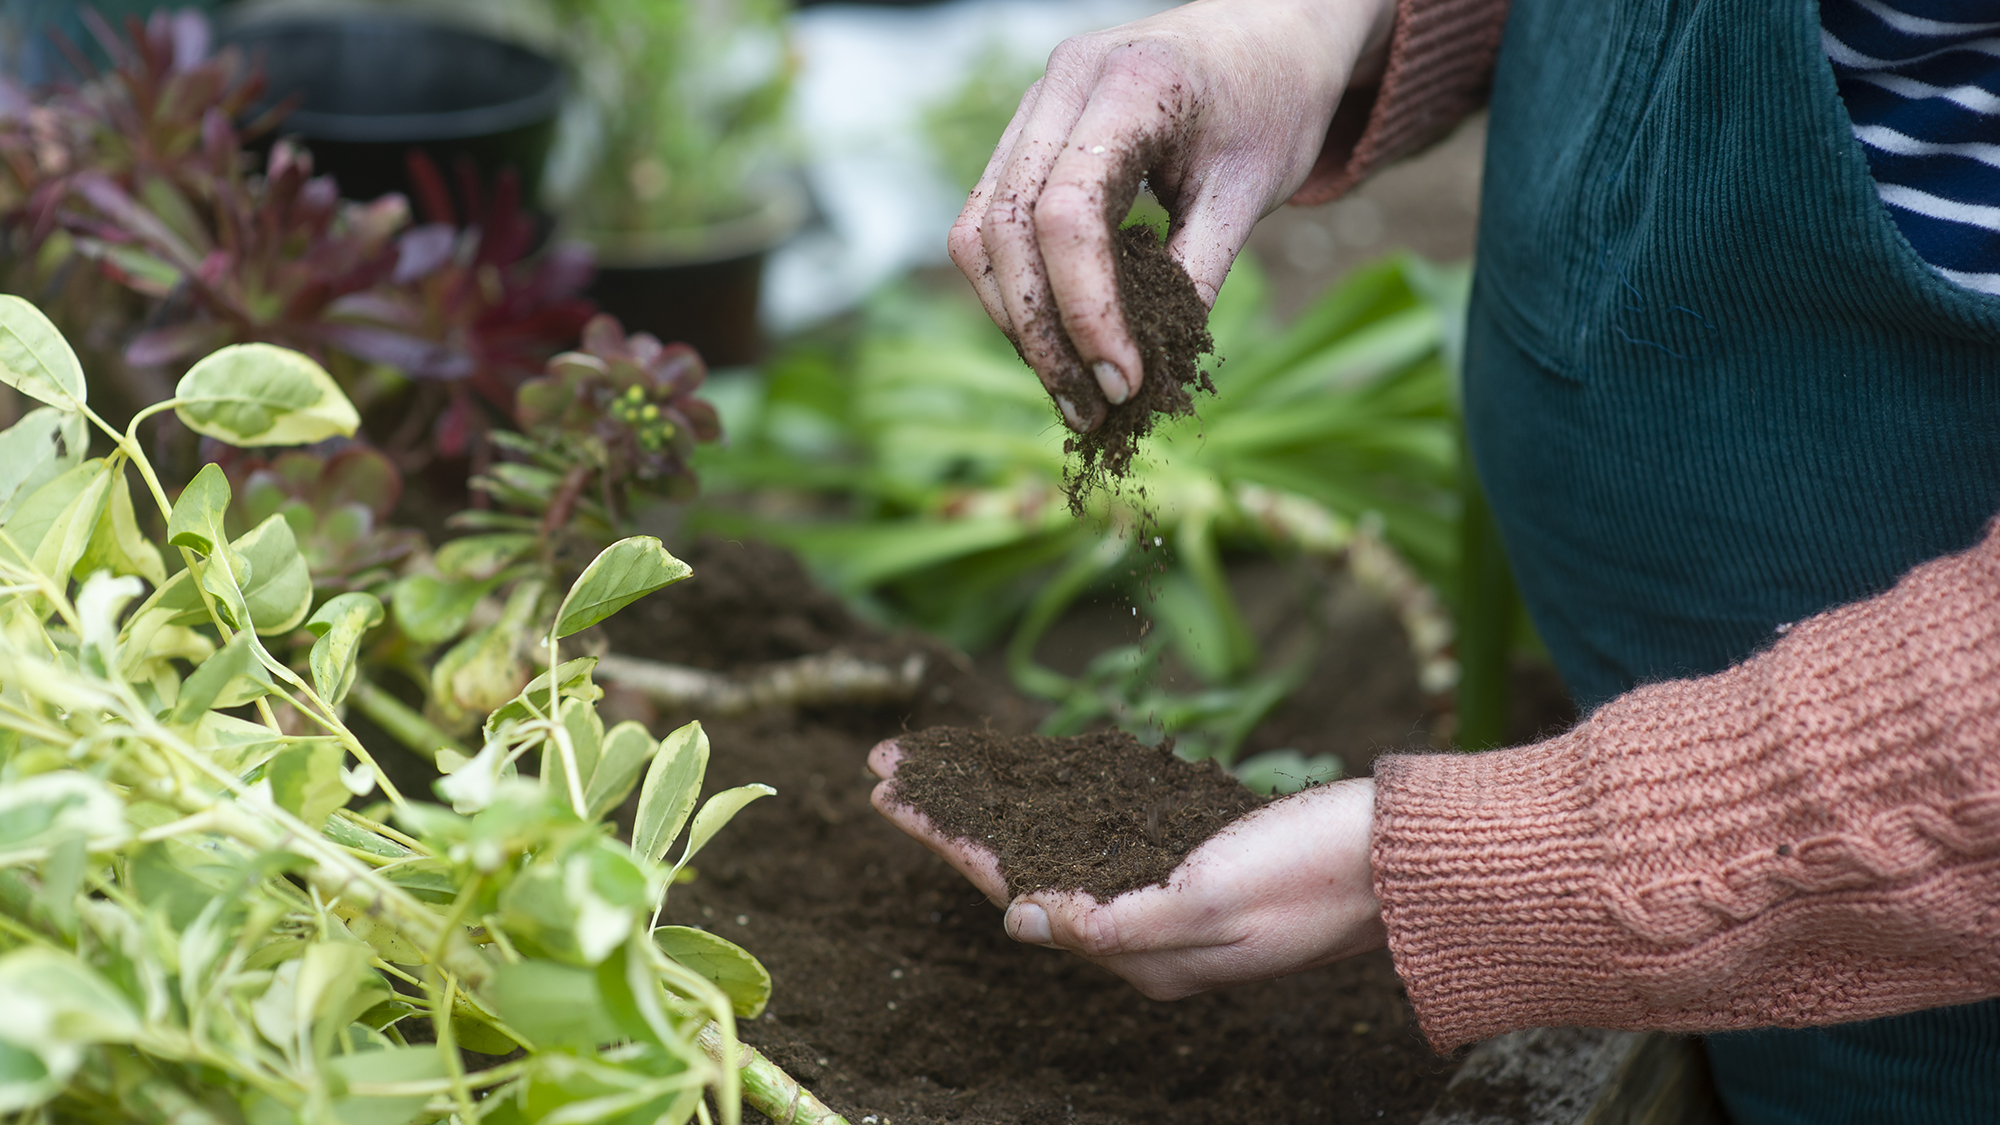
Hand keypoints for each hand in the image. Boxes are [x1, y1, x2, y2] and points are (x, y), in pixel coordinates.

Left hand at [867, 739, 1385, 999]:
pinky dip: (1058, 802)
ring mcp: (1171, 897)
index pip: (1012, 887)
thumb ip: (1111, 919)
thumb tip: (1016, 922)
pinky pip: (1105, 831)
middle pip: (1020, 864)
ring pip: (1056, 844)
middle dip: (953, 815)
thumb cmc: (1317, 875)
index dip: (946, 835)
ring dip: (996, 804)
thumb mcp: (1210, 903)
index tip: (888, 789)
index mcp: (1139, 949)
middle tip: (889, 764)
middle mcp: (1144, 931)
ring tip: (944, 766)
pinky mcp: (1199, 862)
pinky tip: (1040, 782)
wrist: (1407, 862)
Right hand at [947, 0, 1395, 431]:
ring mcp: (1032, 106)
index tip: (1123, 382)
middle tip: (1093, 410)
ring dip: (1019, 322)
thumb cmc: (1272, 103)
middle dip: (1043, 334)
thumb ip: (1197, 273)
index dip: (1085, 309)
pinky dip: (1017, 291)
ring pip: (979, 233)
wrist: (1266, 33)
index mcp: (1129, 84)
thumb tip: (1149, 376)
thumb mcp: (1252, 190)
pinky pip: (990, 224)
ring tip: (1074, 392)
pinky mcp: (1025, 135)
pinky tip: (1061, 341)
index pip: (1068, 213)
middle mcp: (1060, 84)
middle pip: (1006, 229)